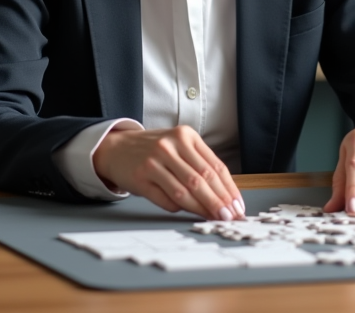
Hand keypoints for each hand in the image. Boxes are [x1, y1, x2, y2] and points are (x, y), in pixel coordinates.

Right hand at [92, 125, 244, 220]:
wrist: (117, 148)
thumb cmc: (154, 150)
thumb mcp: (179, 146)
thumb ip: (200, 164)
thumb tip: (225, 195)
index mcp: (186, 136)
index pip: (215, 166)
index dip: (229, 189)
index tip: (238, 205)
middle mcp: (170, 146)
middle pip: (202, 179)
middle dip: (219, 201)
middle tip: (230, 216)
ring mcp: (154, 161)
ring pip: (185, 191)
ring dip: (202, 208)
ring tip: (213, 218)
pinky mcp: (141, 177)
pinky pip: (166, 199)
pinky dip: (178, 207)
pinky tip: (186, 211)